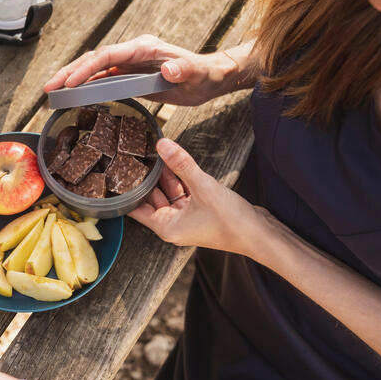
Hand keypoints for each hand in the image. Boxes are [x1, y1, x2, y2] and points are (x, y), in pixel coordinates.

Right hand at [43, 34, 236, 105]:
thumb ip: (184, 69)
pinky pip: (101, 79)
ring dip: (72, 78)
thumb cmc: (205, 75)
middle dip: (69, 72)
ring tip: (52, 92)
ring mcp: (128, 63)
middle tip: (48, 87)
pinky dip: (85, 86)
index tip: (71, 82)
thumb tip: (169, 68)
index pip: (108, 55)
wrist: (209, 78)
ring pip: (94, 68)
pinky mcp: (128, 75)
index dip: (88, 68)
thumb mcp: (197, 74)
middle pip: (94, 59)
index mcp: (144, 48)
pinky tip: (72, 95)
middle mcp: (132, 52)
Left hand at [128, 138, 266, 257]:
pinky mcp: (198, 211)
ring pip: (167, 193)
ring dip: (163, 175)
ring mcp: (186, 218)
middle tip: (136, 154)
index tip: (118, 170)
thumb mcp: (203, 187)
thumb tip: (162, 144)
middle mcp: (172, 224)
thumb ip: (181, 164)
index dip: (127, 189)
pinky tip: (174, 160)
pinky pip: (182, 192)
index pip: (135, 208)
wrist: (262, 235)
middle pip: (151, 198)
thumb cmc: (232, 222)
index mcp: (166, 227)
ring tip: (153, 152)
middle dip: (145, 177)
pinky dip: (178, 178)